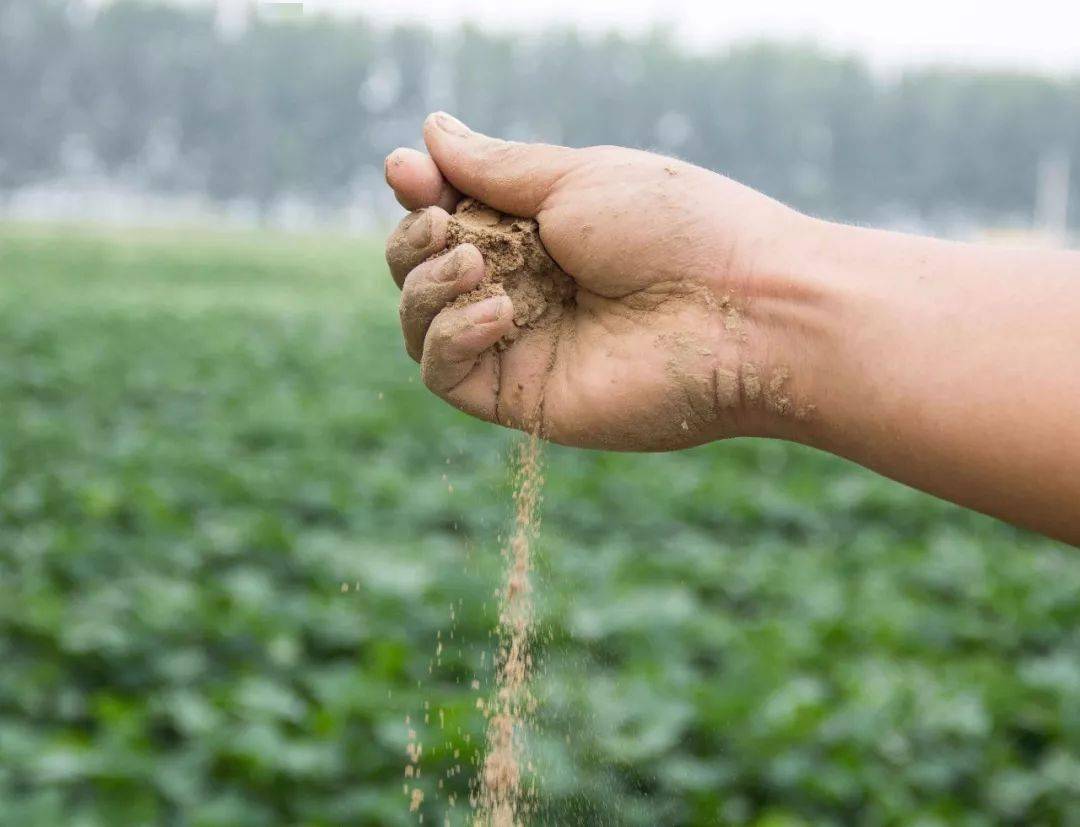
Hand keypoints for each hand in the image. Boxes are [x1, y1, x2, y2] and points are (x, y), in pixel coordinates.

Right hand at [384, 113, 821, 450]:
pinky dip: (449, 336)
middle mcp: (525, 286)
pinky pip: (443, 373)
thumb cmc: (674, 231)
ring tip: (474, 263)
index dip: (418, 193)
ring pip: (420, 321)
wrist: (744, 313)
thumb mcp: (576, 179)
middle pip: (423, 268)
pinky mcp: (522, 397)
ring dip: (426, 284)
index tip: (408, 172)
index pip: (448, 213)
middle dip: (414, 239)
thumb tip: (430, 132)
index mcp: (539, 229)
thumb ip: (496, 168)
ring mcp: (522, 344)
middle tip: (444, 222)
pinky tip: (499, 311)